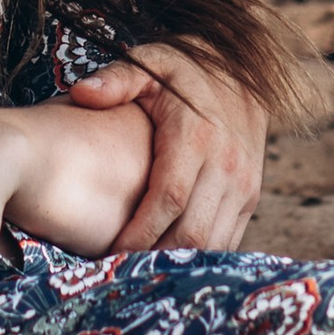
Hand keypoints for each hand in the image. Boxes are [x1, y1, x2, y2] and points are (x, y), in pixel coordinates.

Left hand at [68, 41, 266, 253]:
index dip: (141, 232)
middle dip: (157, 257)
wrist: (243, 67)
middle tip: (121, 272)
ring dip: (179, 263)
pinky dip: (201, 255)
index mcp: (196, 136)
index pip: (168, 199)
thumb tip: (82, 94)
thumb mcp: (149, 62)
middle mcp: (226, 164)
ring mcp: (244, 183)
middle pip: (192, 232)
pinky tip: (171, 260)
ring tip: (143, 271)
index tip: (112, 251)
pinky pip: (229, 238)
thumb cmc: (184, 69)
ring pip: (213, 243)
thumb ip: (116, 80)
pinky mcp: (251, 194)